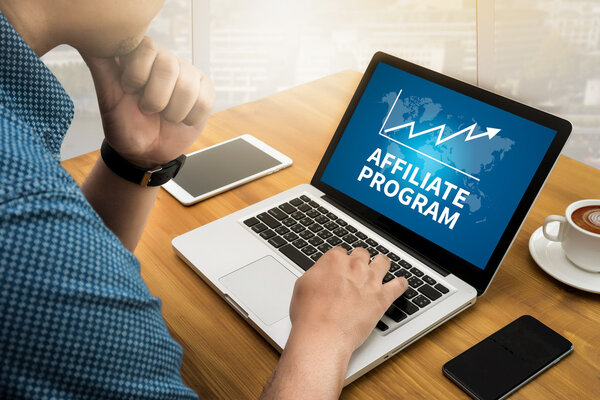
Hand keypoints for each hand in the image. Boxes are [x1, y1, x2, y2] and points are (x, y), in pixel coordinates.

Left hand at [84, 37, 214, 167]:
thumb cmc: (125, 124)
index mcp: (141, 56)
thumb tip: (88, 39)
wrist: (146, 152)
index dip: (138, 74)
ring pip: (188, 87)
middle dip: (155, 98)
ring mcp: (188, 74)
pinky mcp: (205, 91)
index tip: (130, 91)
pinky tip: (181, 119)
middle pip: (169, 66)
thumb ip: (101, 65)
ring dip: (173, 112)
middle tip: (147, 109)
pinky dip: (190, 118)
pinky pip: (204, 101)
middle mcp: (166, 60)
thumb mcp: (108, 96)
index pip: (147, 47)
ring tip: (164, 116)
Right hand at [289, 247, 407, 355]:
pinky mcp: (382, 297)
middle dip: (360, 260)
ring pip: (383, 261)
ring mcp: (370, 280)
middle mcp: (354, 266)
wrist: (323, 334)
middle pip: (362, 253)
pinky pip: (399, 285)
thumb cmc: (309, 315)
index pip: (340, 251)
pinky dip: (401, 284)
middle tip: (357, 270)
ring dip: (381, 264)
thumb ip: (315, 274)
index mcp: (333, 260)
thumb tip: (320, 273)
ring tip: (381, 268)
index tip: (340, 267)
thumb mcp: (302, 286)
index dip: (340, 260)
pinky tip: (401, 284)